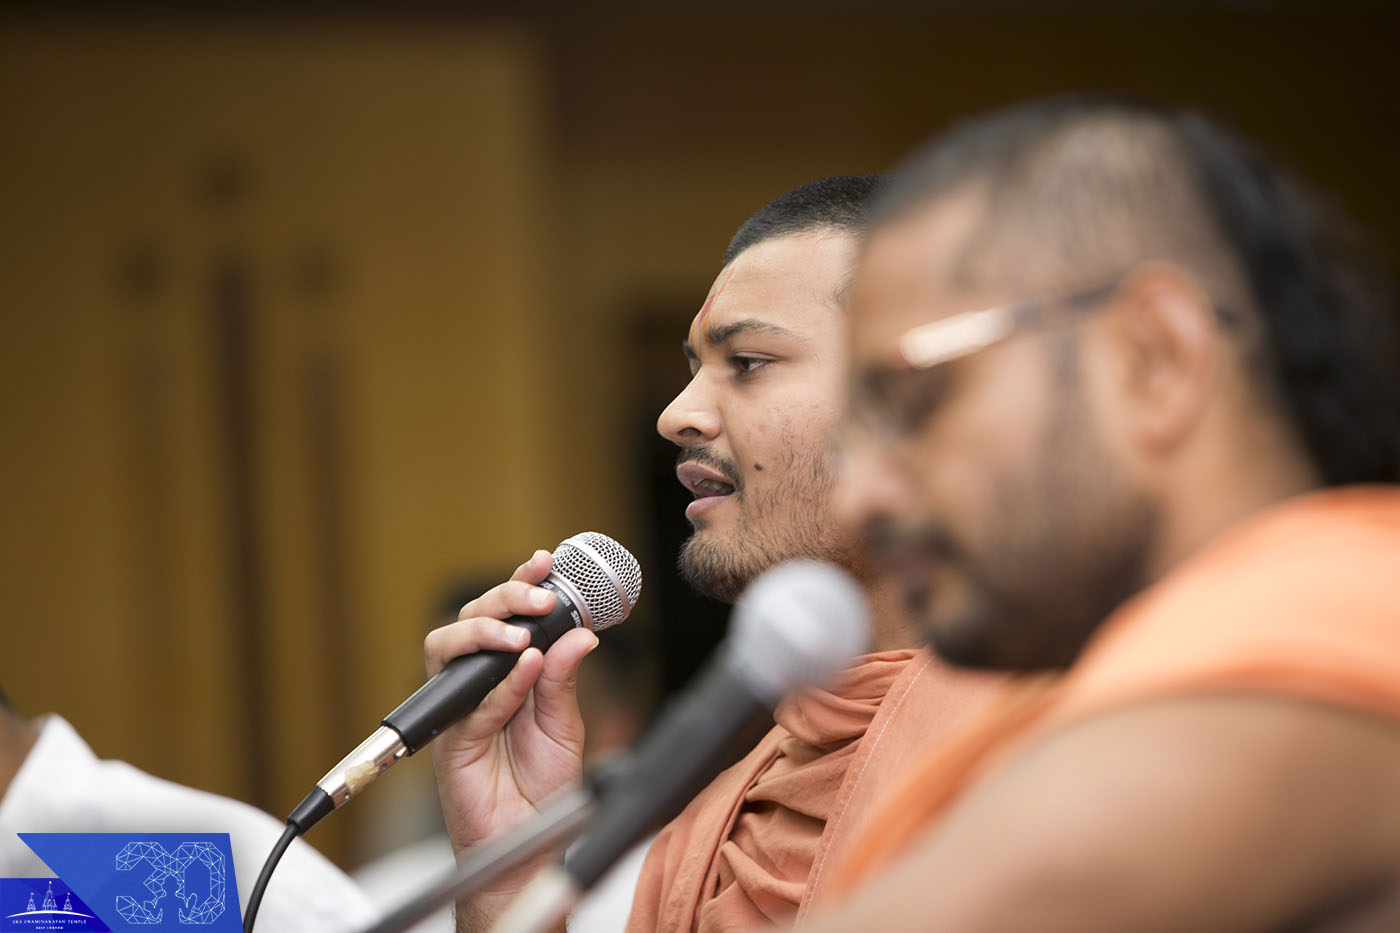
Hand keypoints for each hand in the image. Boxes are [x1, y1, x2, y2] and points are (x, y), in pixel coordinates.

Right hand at [426, 549, 598, 853]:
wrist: (531, 843)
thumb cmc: (544, 786)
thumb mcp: (566, 725)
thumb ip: (565, 680)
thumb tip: (580, 634)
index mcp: (508, 673)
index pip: (507, 616)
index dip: (521, 584)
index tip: (546, 562)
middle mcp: (478, 685)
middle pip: (471, 620)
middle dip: (504, 598)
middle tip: (540, 597)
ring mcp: (461, 710)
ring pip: (448, 649)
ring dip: (486, 632)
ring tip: (524, 633)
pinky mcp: (452, 743)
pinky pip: (471, 705)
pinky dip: (501, 685)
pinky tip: (526, 669)